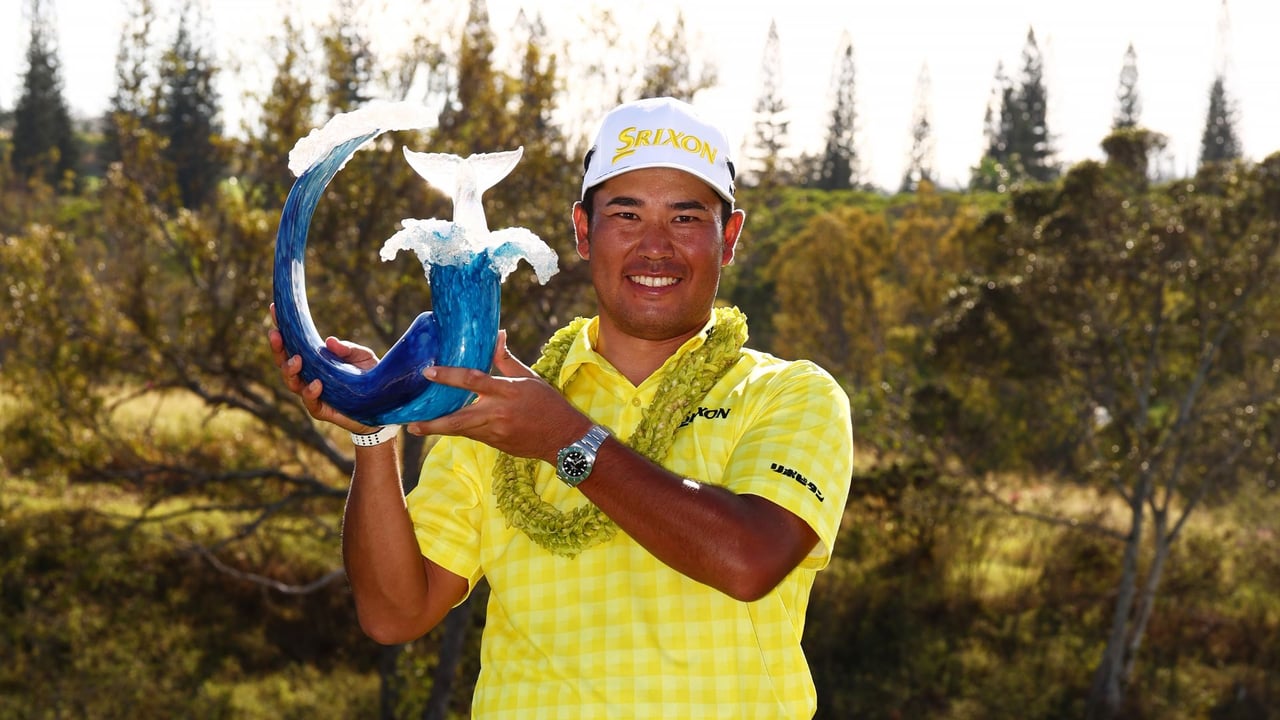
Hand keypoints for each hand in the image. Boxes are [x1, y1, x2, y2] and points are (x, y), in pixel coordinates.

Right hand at [267, 303, 381, 433]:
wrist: (384, 403)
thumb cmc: (370, 375)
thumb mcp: (362, 356)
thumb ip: (347, 349)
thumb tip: (328, 341)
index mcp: (314, 359)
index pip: (293, 343)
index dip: (282, 327)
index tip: (275, 309)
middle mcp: (309, 375)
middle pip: (284, 362)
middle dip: (278, 349)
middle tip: (276, 335)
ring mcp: (314, 394)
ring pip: (292, 383)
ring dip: (290, 370)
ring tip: (297, 360)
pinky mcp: (323, 410)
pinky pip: (311, 403)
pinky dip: (311, 393)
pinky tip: (316, 383)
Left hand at [406, 330, 591, 461]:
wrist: (564, 439)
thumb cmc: (548, 404)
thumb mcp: (529, 377)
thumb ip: (506, 360)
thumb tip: (498, 334)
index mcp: (506, 391)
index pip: (472, 380)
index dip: (448, 376)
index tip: (428, 372)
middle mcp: (498, 413)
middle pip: (458, 419)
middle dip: (432, 423)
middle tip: (410, 423)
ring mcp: (496, 432)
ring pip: (461, 431)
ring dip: (439, 429)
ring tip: (417, 426)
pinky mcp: (496, 444)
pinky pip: (473, 436)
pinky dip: (459, 431)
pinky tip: (444, 428)